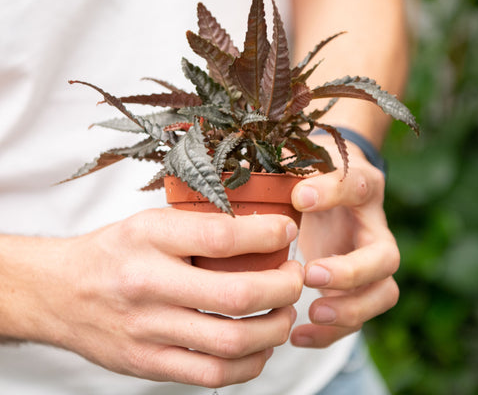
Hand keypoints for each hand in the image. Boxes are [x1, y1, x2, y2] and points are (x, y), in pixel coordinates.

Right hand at [4, 209, 302, 387]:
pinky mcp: (148, 364)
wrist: (60, 292)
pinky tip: (260, 345)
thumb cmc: (113, 251)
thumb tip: (259, 232)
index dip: (267, 234)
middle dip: (284, 287)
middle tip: (295, 276)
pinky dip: (251, 363)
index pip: (222, 236)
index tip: (286, 232)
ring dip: (275, 327)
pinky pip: (213, 375)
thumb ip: (199, 226)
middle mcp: (148, 285)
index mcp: (149, 239)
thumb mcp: (150, 222)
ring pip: (233, 342)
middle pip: (237, 294)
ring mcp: (148, 331)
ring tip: (284, 311)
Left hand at [289, 142, 399, 347]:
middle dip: (350, 272)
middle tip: (310, 274)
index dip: (332, 192)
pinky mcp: (358, 285)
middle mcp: (373, 227)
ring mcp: (370, 260)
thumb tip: (240, 169)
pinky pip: (358, 315)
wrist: (336, 185)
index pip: (356, 187)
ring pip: (383, 293)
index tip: (299, 197)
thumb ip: (284, 166)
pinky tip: (298, 336)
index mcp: (361, 188)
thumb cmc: (314, 174)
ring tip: (312, 313)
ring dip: (350, 310)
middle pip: (385, 257)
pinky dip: (332, 332)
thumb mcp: (303, 162)